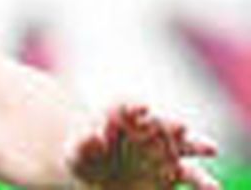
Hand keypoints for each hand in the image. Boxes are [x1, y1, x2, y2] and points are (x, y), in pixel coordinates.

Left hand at [68, 103, 218, 188]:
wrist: (97, 178)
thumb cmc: (83, 161)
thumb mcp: (76, 154)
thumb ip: (84, 145)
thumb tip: (92, 137)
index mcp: (119, 115)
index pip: (127, 106)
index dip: (134, 106)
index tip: (141, 108)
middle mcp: (147, 128)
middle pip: (162, 122)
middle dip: (170, 124)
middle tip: (179, 127)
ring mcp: (164, 149)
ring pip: (186, 144)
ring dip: (198, 144)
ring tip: (209, 148)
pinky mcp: (174, 173)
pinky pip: (192, 176)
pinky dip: (202, 182)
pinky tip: (212, 188)